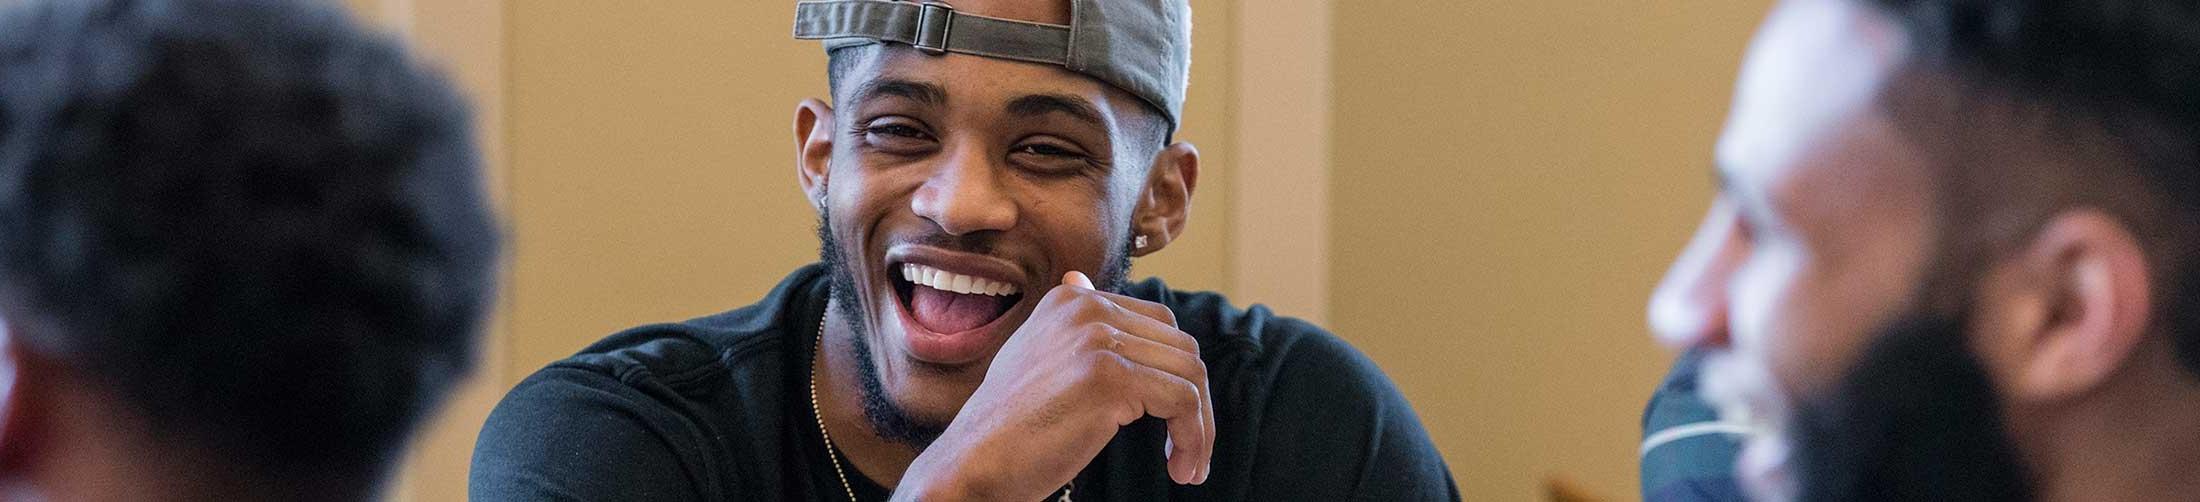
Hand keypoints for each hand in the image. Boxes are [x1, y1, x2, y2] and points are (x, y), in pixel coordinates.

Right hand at [895, 271, 1213, 500]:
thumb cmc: (1006, 427)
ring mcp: (1098, 339)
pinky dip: (1194, 438)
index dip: (1175, 375)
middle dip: (1195, 401)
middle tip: (1188, 449)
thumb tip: (1079, 281)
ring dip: (1200, 426)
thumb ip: (1067, 328)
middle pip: (1181, 348)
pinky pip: (1183, 402)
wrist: (972, 464)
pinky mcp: (1110, 377)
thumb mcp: (1033, 356)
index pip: (1157, 325)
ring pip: (1190, 374)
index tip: (1172, 421)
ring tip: (1188, 467)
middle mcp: (1085, 307)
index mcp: (1070, 300)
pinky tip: (1180, 468)